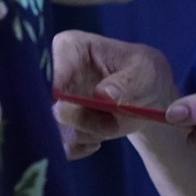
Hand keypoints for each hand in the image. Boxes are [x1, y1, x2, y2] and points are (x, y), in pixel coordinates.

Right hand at [50, 31, 176, 158]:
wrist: (147, 95)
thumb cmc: (143, 72)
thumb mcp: (144, 72)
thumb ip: (126, 82)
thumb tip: (103, 94)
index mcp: (70, 48)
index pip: (50, 65)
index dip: (57, 85)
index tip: (73, 99)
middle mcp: (54, 75)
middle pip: (49, 102)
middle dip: (81, 118)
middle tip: (111, 123)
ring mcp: (54, 103)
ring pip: (56, 127)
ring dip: (87, 133)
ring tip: (112, 124)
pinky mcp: (60, 126)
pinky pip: (60, 145)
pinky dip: (80, 148)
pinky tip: (98, 141)